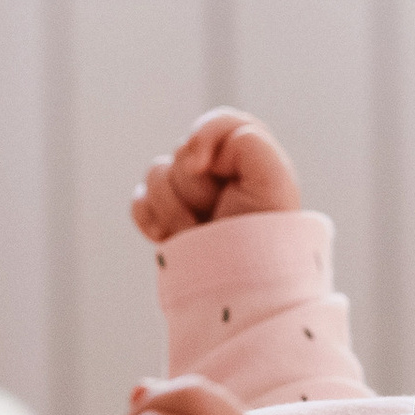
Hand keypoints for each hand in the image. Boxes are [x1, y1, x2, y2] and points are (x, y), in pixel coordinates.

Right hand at [131, 108, 302, 241]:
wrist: (242, 290)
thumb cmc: (265, 238)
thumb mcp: (274, 182)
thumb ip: (251, 143)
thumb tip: (205, 150)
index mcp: (247, 156)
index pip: (217, 123)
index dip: (203, 137)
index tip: (202, 165)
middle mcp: (216, 170)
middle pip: (181, 152)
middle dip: (195, 188)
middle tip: (218, 216)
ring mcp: (188, 194)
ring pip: (155, 175)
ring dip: (175, 210)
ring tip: (199, 234)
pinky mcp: (165, 217)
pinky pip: (139, 202)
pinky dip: (150, 218)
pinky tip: (170, 237)